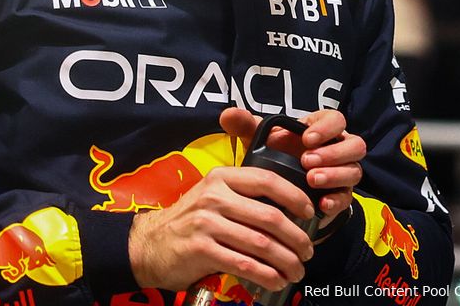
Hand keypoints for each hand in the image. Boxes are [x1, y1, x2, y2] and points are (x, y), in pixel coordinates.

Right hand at [128, 161, 314, 290]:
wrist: (150, 244)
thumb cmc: (189, 221)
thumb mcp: (212, 196)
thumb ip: (243, 197)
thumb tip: (289, 211)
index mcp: (220, 178)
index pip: (266, 180)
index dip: (295, 197)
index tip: (309, 213)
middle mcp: (213, 197)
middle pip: (270, 217)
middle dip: (297, 238)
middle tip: (307, 251)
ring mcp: (205, 224)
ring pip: (261, 244)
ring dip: (287, 261)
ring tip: (296, 270)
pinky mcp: (200, 250)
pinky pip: (244, 265)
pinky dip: (267, 276)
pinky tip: (276, 280)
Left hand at [220, 108, 364, 234]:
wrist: (276, 190)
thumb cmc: (271, 156)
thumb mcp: (258, 140)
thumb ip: (245, 126)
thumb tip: (228, 115)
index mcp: (320, 129)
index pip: (336, 120)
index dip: (326, 127)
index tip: (306, 138)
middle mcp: (336, 150)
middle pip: (355, 145)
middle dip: (333, 153)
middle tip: (307, 161)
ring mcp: (342, 174)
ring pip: (355, 171)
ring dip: (335, 175)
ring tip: (312, 180)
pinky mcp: (341, 197)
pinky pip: (347, 199)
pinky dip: (336, 200)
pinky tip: (321, 204)